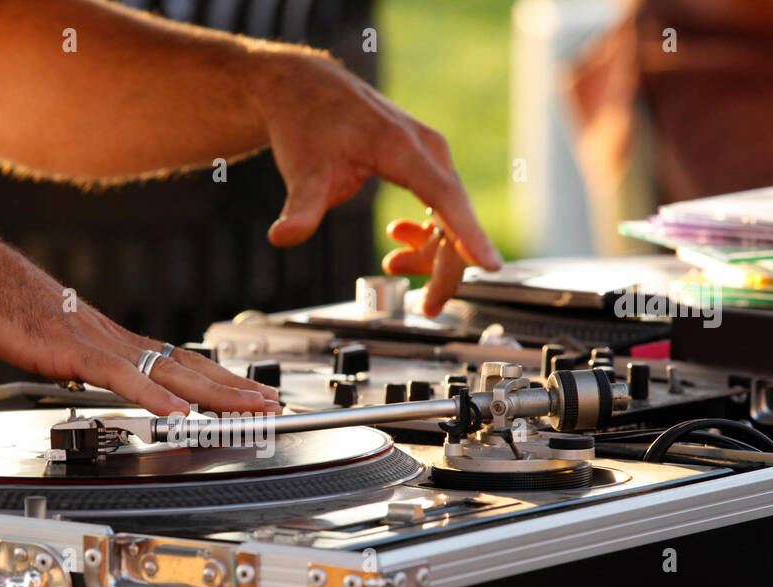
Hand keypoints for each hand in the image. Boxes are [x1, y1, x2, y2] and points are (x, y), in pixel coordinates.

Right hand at [0, 238, 280, 416]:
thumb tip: (83, 374)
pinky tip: (178, 415)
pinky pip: (121, 378)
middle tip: (271, 404)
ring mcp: (95, 343)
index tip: (246, 392)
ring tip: (250, 409)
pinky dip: (153, 398)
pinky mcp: (70, 351)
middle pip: (187, 366)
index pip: (175, 360)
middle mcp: (111, 337)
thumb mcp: (42, 336)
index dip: (216, 379)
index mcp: (107, 336)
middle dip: (233, 388)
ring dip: (214, 394)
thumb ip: (71, 357)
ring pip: (168, 372)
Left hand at [252, 53, 500, 314]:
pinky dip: (424, 234)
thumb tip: (282, 237)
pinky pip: (440, 208)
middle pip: (455, 218)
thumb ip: (300, 208)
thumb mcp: (303, 170)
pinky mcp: (424, 164)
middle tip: (429, 308)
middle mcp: (428, 150)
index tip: (489, 265)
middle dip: (446, 268)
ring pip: (450, 217)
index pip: (444, 197)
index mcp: (402, 148)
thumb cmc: (308, 125)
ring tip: (392, 264)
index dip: (467, 235)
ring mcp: (430, 157)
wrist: (307, 92)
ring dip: (431, 253)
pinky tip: (396, 242)